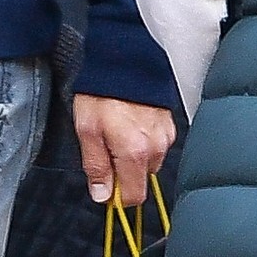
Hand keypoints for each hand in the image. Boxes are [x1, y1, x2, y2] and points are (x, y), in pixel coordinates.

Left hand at [72, 93, 175, 207]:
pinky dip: (142, 141)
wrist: (124, 59)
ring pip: (148, 162)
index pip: (133, 196)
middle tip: (103, 148)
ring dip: (132, 156)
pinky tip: (128, 124)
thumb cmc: (102, 92)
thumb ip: (96, 166)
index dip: (116, 197)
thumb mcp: (87, 130)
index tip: (104, 188)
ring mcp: (166, 135)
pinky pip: (155, 145)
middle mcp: (156, 147)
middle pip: (140, 179)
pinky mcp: (169, 124)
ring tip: (115, 131)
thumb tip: (102, 194)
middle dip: (122, 172)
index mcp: (135, 152)